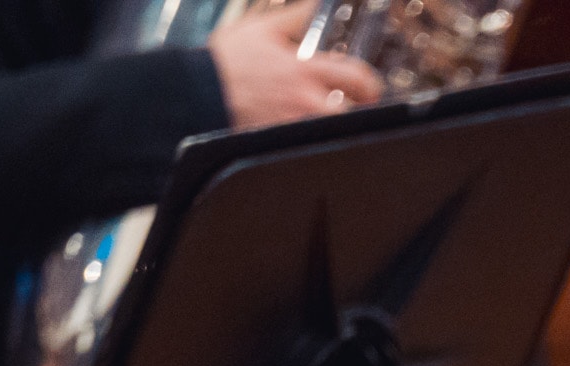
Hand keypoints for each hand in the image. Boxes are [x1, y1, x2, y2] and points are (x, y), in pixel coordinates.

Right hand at [208, 0, 381, 128]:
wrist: (198, 93)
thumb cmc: (225, 62)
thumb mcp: (261, 28)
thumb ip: (294, 17)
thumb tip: (313, 5)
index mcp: (305, 70)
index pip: (357, 77)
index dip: (370, 83)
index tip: (369, 87)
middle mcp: (306, 101)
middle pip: (358, 114)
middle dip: (363, 112)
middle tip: (360, 110)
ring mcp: (296, 126)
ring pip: (337, 134)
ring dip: (341, 127)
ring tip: (334, 122)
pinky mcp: (283, 144)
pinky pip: (312, 146)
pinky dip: (316, 141)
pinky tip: (310, 136)